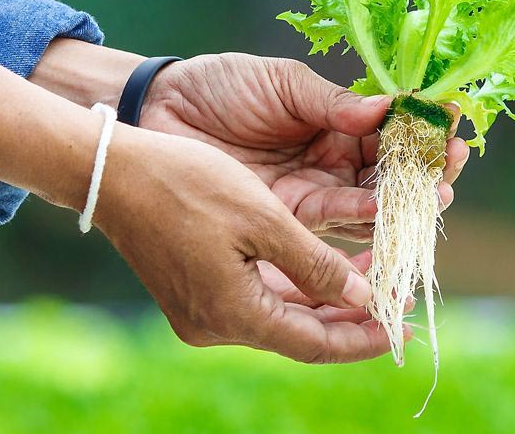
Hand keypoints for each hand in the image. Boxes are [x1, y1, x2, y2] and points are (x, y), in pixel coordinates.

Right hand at [96, 125, 398, 362]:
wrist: (110, 171)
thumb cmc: (185, 183)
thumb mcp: (263, 218)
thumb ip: (315, 264)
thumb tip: (361, 299)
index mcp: (233, 314)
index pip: (315, 342)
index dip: (364, 337)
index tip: (403, 327)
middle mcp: (215, 326)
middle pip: (300, 335)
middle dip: (351, 320)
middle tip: (399, 304)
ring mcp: (200, 312)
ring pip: (280, 317)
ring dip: (325, 302)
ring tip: (373, 282)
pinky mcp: (193, 293)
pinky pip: (257, 300)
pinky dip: (294, 288)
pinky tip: (324, 271)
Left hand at [139, 53, 470, 241]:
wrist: (159, 111)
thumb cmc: (220, 86)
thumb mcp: (282, 83)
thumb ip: (332, 102)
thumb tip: (389, 109)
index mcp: (336, 125)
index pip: (391, 134)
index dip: (423, 133)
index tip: (454, 126)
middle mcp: (331, 164)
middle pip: (389, 176)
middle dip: (423, 173)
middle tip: (452, 169)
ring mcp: (311, 194)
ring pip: (367, 205)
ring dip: (401, 202)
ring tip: (433, 194)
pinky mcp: (285, 220)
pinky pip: (330, 225)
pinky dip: (359, 221)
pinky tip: (382, 212)